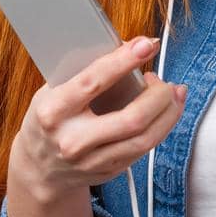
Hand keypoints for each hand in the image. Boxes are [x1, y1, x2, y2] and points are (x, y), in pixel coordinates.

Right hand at [9, 36, 186, 202]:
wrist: (39, 168)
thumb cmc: (50, 118)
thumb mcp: (52, 91)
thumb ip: (84, 72)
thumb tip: (126, 47)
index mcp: (53, 111)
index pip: (93, 82)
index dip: (123, 61)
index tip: (145, 44)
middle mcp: (72, 140)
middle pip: (131, 118)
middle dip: (158, 95)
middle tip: (166, 80)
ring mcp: (91, 161)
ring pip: (144, 138)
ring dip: (169, 113)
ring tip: (175, 93)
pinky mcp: (108, 172)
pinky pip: (144, 149)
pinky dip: (162, 127)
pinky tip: (168, 111)